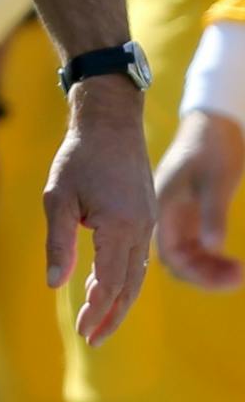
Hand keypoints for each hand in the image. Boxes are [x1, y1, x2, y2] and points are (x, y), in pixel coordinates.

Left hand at [43, 79, 155, 345]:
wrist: (110, 125)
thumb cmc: (78, 158)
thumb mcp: (57, 197)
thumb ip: (57, 242)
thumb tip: (54, 284)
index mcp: (120, 227)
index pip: (110, 283)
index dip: (96, 311)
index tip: (82, 333)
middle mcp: (141, 230)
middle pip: (128, 287)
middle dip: (111, 316)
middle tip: (92, 339)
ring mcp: (147, 224)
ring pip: (136, 275)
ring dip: (117, 300)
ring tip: (96, 320)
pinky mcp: (146, 218)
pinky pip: (137, 258)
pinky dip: (122, 277)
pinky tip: (101, 284)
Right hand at [152, 109, 243, 289]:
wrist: (212, 123)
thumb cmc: (212, 147)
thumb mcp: (217, 181)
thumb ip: (213, 214)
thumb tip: (214, 247)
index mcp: (164, 208)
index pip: (172, 255)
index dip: (197, 273)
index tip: (231, 277)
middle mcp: (167, 216)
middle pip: (179, 260)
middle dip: (206, 275)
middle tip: (240, 275)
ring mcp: (178, 216)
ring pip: (188, 255)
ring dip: (211, 268)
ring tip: (240, 271)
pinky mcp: (190, 213)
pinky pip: (197, 245)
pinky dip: (213, 256)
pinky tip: (232, 258)